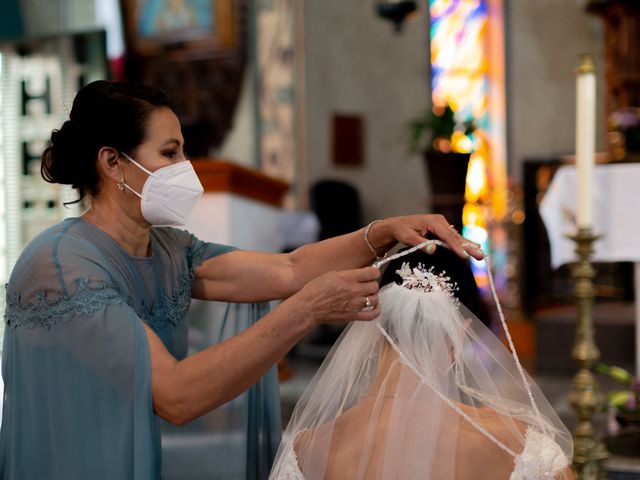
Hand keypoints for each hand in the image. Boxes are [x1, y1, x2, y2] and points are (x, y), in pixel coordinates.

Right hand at [291, 266, 380, 325]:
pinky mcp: (353, 315)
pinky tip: (374, 306)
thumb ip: (348, 274)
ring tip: (366, 295)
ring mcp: (354, 304)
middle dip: (371, 284)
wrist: (308, 307)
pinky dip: (376, 310)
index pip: (373, 272)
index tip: (370, 274)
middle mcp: (353, 290)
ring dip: (372, 296)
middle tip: (365, 285)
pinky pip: (373, 314)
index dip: (373, 272)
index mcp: (347, 277)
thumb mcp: (332, 274)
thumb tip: (360, 274)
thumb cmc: (315, 290)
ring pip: (375, 298)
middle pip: (375, 285)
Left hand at [370, 214, 484, 259]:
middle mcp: (440, 221)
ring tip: (481, 254)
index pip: (446, 236)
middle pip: (456, 236)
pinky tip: (472, 249)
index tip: (464, 256)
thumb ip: (419, 243)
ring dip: (468, 246)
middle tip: (480, 256)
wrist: (397, 225)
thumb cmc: (401, 230)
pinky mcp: (442, 230)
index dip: (456, 246)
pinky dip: (462, 244)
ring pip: (457, 237)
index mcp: (432, 221)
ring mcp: (442, 225)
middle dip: (468, 247)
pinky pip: (453, 238)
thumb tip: (433, 250)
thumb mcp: (406, 237)